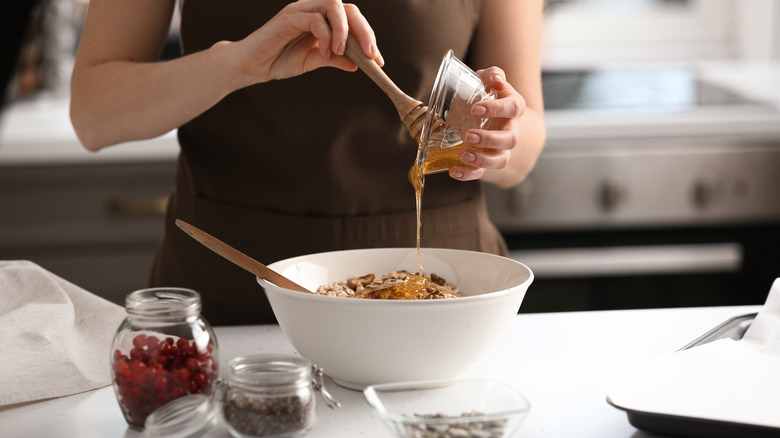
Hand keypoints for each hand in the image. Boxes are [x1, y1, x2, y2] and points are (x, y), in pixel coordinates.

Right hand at [228, 0, 382, 83]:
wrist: (252, 66)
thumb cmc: (280, 60)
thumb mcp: (315, 61)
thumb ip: (336, 59)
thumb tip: (359, 64)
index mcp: (322, 18)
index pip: (352, 19)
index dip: (368, 37)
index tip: (378, 60)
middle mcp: (313, 9)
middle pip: (347, 8)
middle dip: (364, 31)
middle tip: (370, 54)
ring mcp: (301, 11)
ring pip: (333, 6)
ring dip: (344, 30)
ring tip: (343, 52)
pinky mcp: (288, 18)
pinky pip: (314, 19)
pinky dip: (326, 36)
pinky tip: (326, 53)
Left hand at [448, 67, 524, 180]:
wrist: (494, 118)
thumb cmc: (488, 96)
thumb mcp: (488, 81)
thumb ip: (491, 75)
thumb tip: (494, 77)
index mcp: (513, 108)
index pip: (512, 108)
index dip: (496, 109)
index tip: (476, 109)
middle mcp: (511, 130)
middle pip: (510, 139)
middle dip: (489, 139)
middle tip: (467, 135)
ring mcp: (501, 149)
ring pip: (500, 160)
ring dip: (482, 159)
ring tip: (463, 154)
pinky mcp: (488, 162)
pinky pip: (482, 172)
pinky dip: (468, 174)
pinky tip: (454, 171)